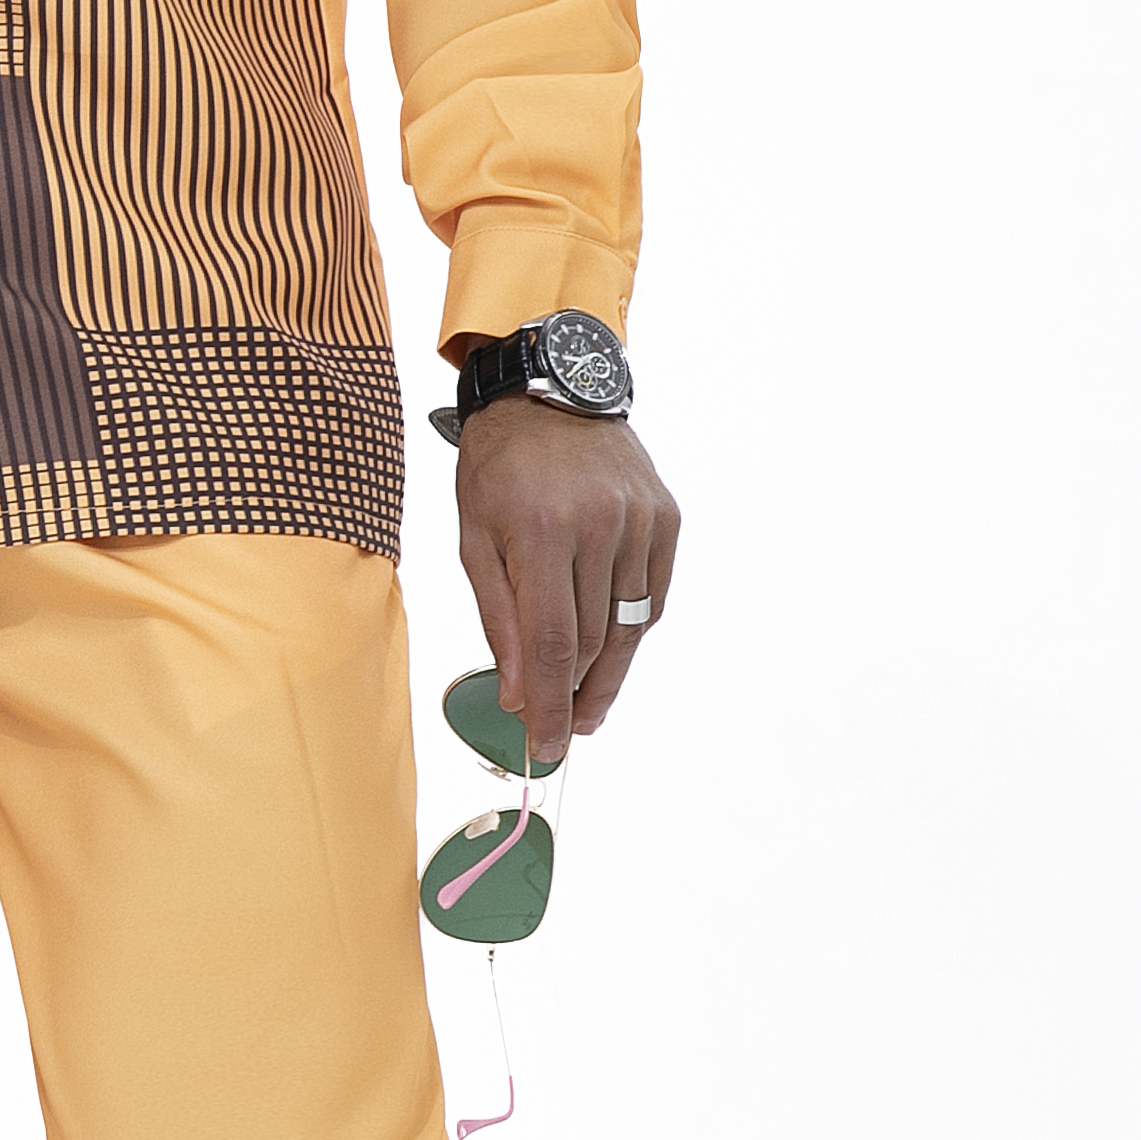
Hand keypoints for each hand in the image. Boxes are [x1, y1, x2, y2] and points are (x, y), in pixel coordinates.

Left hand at [454, 401, 680, 771]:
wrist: (549, 394)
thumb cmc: (500, 467)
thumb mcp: (475, 539)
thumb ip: (499, 619)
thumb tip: (520, 694)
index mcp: (542, 531)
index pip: (554, 644)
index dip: (552, 705)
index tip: (547, 745)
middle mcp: (600, 526)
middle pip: (595, 642)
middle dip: (575, 697)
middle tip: (561, 732)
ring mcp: (640, 521)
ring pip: (629, 627)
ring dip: (608, 676)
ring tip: (586, 709)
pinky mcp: (666, 519)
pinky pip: (652, 597)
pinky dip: (632, 631)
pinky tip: (611, 653)